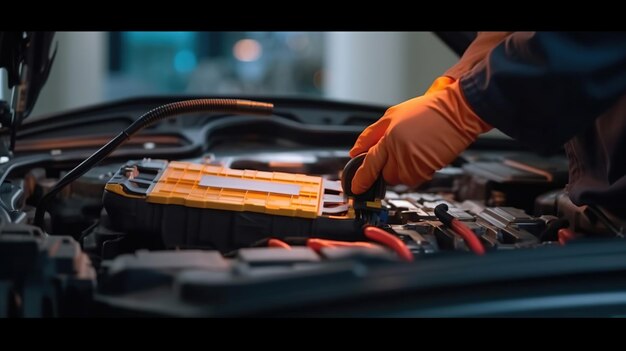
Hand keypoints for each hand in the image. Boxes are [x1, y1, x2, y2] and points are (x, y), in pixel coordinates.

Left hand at [349, 80, 491, 193]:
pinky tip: (420, 154)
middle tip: (396, 150)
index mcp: (390, 140)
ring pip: (398, 179)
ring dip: (400, 169)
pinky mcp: (427, 171)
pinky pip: (413, 179)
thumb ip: (370, 136)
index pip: (369, 166)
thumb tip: (356, 152)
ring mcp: (415, 165)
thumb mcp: (391, 116)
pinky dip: (413, 170)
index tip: (355, 187)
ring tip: (411, 149)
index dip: (361, 179)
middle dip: (385, 167)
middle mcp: (401, 155)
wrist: (456, 114)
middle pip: (384, 175)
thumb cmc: (426, 111)